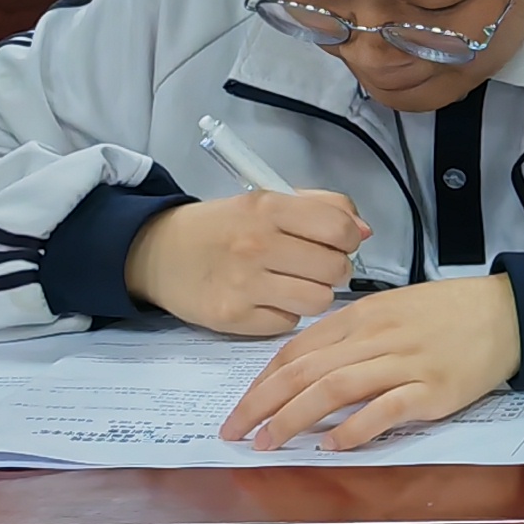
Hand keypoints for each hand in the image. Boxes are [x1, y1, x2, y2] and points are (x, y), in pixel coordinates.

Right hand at [124, 189, 369, 335]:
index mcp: (268, 208)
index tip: (339, 242)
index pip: (340, 229)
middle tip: (314, 266)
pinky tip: (266, 299)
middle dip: (334, 269)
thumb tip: (364, 231)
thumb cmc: (223, 227)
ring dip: (313, 294)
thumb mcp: (268, 200)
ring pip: (318, 300)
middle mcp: (257, 245)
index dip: (349, 239)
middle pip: (335, 269)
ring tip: (293, 284)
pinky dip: (284, 313)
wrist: (160, 253)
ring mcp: (243, 284)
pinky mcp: (232, 317)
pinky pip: (288, 322)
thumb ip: (322, 208)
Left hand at [222, 275, 521, 451]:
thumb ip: (351, 334)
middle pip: (305, 372)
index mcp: (363, 316)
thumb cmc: (450, 312)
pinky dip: (353, 429)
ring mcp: (405, 364)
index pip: (298, 349)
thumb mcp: (393, 308)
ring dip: (292, 419)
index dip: (262, 380)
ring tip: (268, 443)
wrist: (509, 313)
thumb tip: (308, 367)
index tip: (241, 407)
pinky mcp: (432, 390)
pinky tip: (330, 446)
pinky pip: (384, 411)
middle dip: (261, 404)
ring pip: (334, 389)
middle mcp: (377, 338)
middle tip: (234, 432)